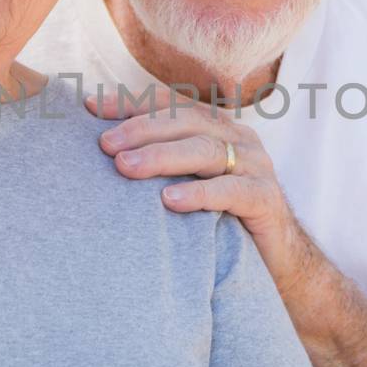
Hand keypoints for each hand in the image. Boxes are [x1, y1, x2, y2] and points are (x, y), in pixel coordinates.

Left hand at [89, 87, 332, 318]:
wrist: (276, 262)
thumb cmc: (221, 220)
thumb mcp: (189, 183)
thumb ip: (159, 163)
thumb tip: (103, 151)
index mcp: (218, 128)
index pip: (171, 104)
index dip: (132, 103)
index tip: (89, 108)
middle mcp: (239, 139)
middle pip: (186, 121)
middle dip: (142, 129)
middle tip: (105, 145)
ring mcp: (256, 167)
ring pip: (206, 150)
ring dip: (162, 156)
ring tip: (126, 167)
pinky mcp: (266, 200)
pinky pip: (232, 191)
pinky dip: (199, 193)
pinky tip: (169, 200)